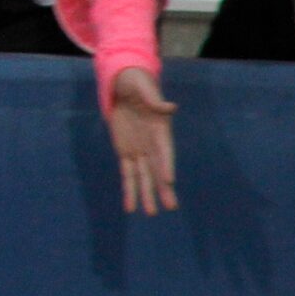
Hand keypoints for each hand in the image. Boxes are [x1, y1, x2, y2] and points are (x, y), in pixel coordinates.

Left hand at [108, 66, 177, 215]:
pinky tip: (130, 206)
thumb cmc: (137, 83)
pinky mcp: (126, 152)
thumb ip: (154, 98)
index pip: (164, 150)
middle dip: (162, 188)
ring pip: (144, 177)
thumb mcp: (143, 86)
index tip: (169, 180)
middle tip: (170, 206)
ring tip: (151, 212)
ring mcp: (139, 150)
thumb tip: (170, 107)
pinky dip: (129, 189)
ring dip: (146, 194)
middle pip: (158, 169)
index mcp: (160, 129)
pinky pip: (127, 174)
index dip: (166, 165)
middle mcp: (152, 144)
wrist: (124, 85)